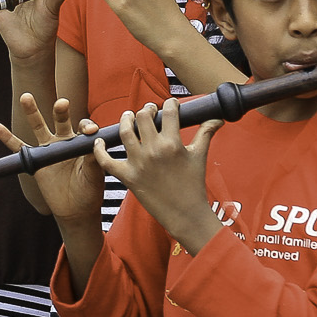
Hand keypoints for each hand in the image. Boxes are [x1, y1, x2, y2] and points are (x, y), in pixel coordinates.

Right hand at [0, 92, 104, 227]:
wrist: (75, 209)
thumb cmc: (89, 190)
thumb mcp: (94, 175)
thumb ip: (93, 159)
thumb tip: (94, 141)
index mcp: (81, 142)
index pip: (83, 127)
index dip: (86, 127)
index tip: (90, 131)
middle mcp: (64, 141)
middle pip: (60, 120)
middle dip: (60, 110)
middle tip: (62, 103)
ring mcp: (48, 149)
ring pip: (38, 127)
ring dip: (32, 112)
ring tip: (26, 97)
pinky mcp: (35, 160)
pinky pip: (18, 147)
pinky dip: (7, 138)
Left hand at [99, 97, 222, 252]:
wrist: (185, 214)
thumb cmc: (194, 185)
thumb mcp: (200, 156)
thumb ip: (206, 133)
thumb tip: (216, 118)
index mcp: (172, 144)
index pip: (169, 112)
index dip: (170, 103)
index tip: (171, 104)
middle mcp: (153, 150)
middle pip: (143, 117)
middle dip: (147, 109)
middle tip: (149, 111)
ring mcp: (138, 163)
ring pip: (124, 132)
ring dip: (125, 120)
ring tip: (128, 117)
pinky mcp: (127, 177)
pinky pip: (106, 160)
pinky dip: (99, 150)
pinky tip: (100, 141)